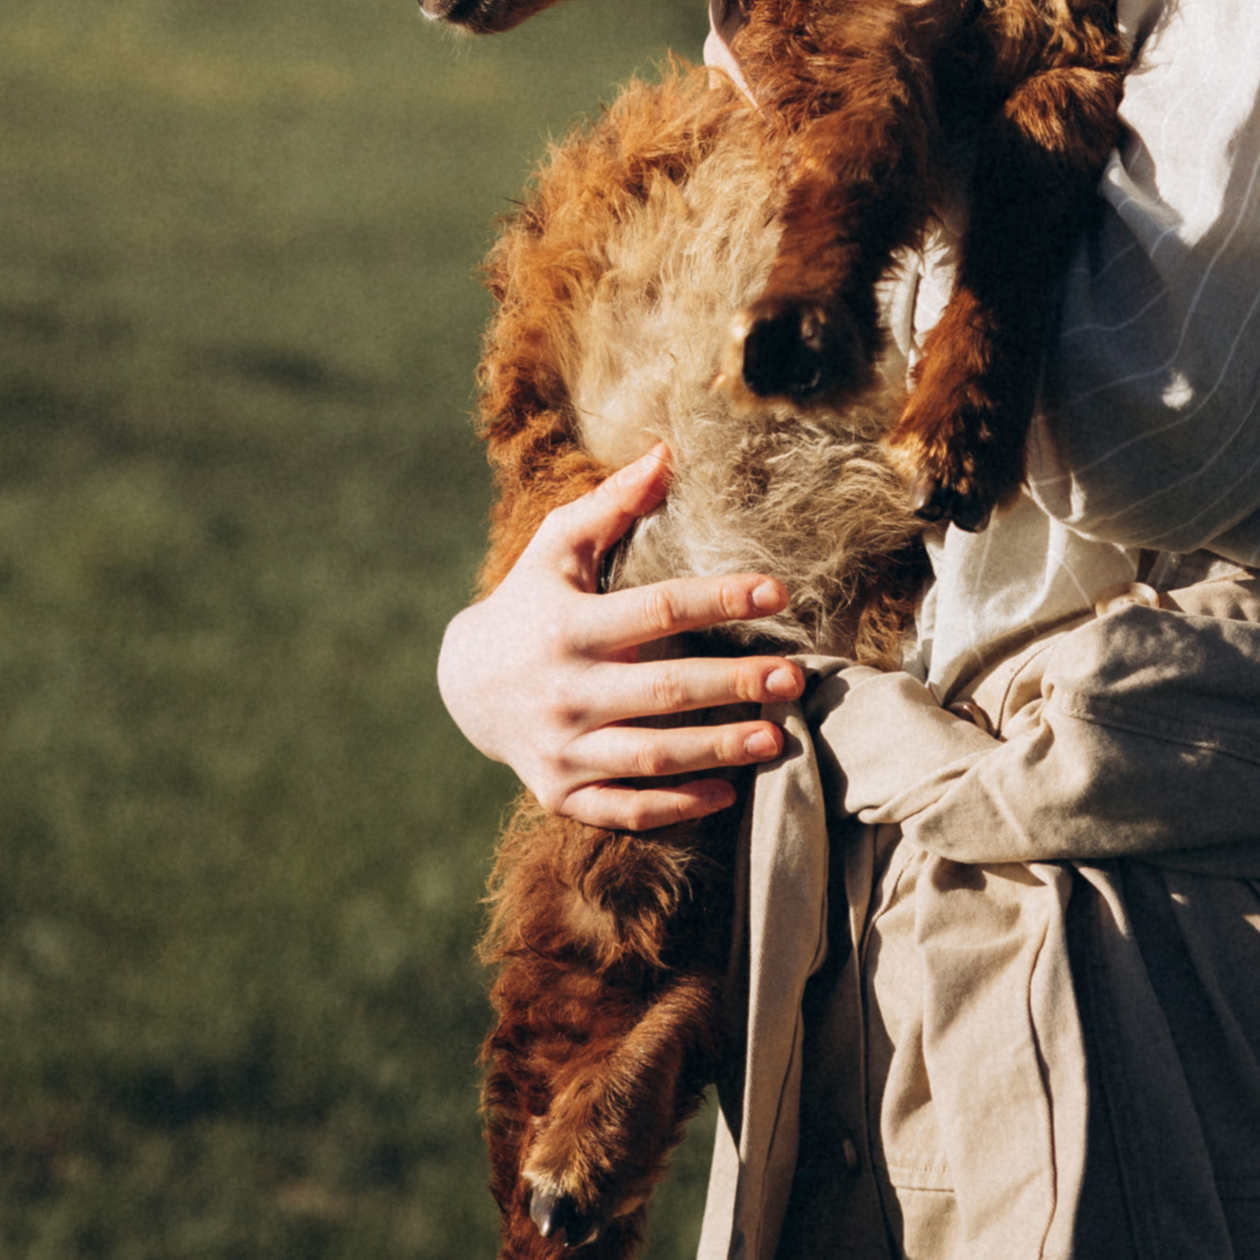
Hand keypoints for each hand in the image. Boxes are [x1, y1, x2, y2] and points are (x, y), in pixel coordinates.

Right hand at [436, 443, 806, 830]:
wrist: (466, 683)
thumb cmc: (530, 601)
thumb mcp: (559, 546)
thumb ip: (613, 503)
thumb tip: (667, 453)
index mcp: (569, 626)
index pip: (657, 608)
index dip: (720, 598)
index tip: (776, 591)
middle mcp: (564, 690)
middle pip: (663, 689)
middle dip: (734, 683)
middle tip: (794, 677)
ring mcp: (561, 748)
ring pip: (651, 756)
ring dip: (718, 748)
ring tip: (777, 735)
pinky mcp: (561, 792)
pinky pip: (625, 807)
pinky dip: (677, 806)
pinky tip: (727, 791)